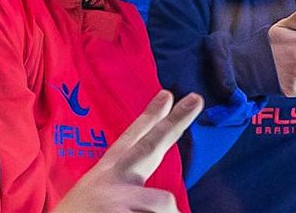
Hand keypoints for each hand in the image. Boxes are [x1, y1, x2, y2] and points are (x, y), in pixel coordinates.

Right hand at [54, 91, 202, 212]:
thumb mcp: (99, 202)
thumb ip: (128, 190)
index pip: (130, 140)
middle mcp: (111, 180)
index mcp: (105, 176)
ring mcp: (114, 196)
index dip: (151, 117)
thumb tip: (166, 203)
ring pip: (164, 202)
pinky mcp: (115, 212)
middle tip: (197, 98)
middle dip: (176, 122)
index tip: (168, 94)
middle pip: (151, 145)